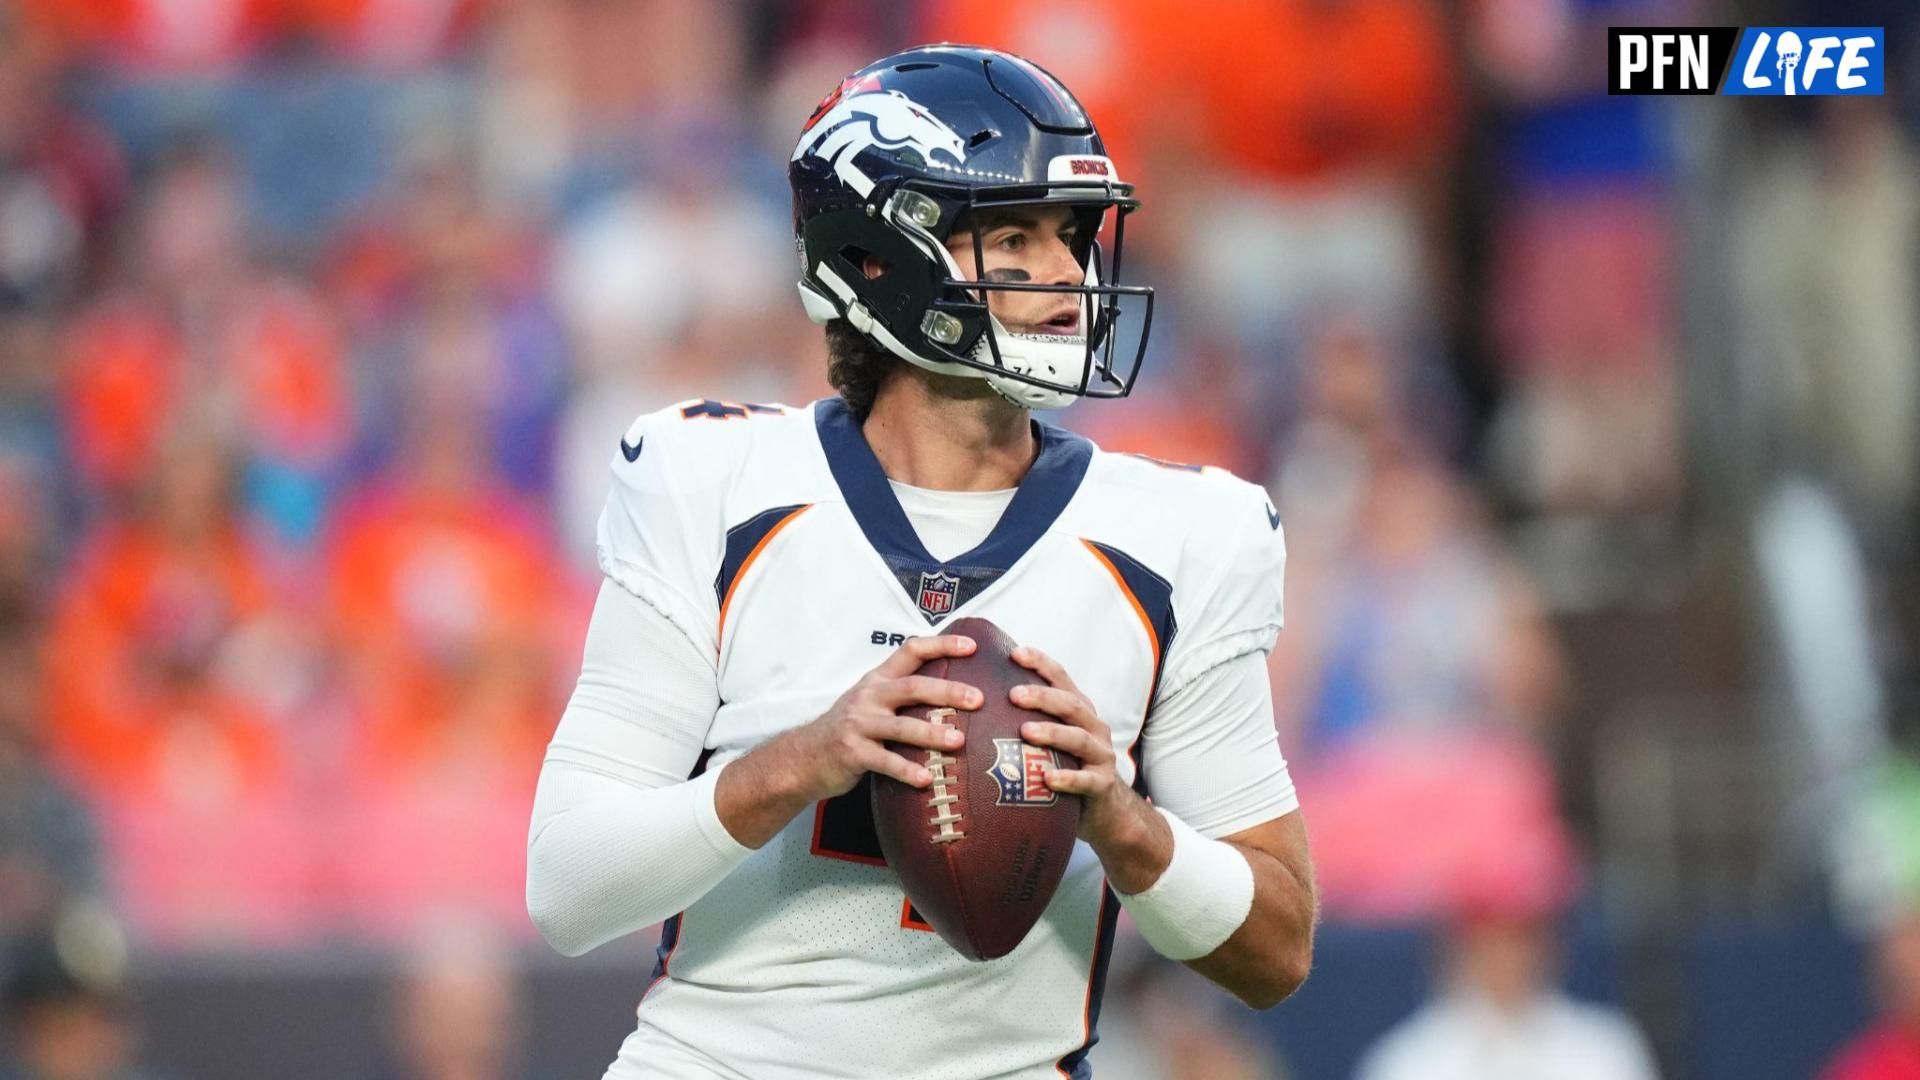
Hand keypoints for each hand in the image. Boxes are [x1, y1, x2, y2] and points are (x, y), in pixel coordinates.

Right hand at [781, 634, 980, 800]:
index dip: (941, 645)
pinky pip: (885, 762)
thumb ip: (903, 694)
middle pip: (912, 687)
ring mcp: (859, 725)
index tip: (972, 647)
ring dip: (931, 733)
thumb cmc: (850, 729)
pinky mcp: (853, 753)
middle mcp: (869, 696)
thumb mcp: (870, 701)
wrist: (804, 756)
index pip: (911, 650)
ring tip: (958, 741)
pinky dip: (907, 771)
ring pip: (900, 727)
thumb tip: (954, 692)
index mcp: (877, 679)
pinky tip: (926, 779)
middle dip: (947, 691)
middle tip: (977, 699)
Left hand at [1010, 646, 1159, 862]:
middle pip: (1070, 704)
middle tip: (1013, 695)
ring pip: (1078, 739)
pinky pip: (1086, 781)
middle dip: (1042, 697)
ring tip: (1026, 732)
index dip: (1041, 663)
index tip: (1014, 653)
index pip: (1062, 679)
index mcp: (1079, 711)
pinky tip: (1047, 779)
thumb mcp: (1053, 740)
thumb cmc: (1068, 768)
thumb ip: (1029, 720)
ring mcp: (1100, 756)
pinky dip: (1067, 779)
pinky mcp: (1102, 785)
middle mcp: (1093, 727)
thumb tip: (977, 701)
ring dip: (1052, 733)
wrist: (1107, 811)